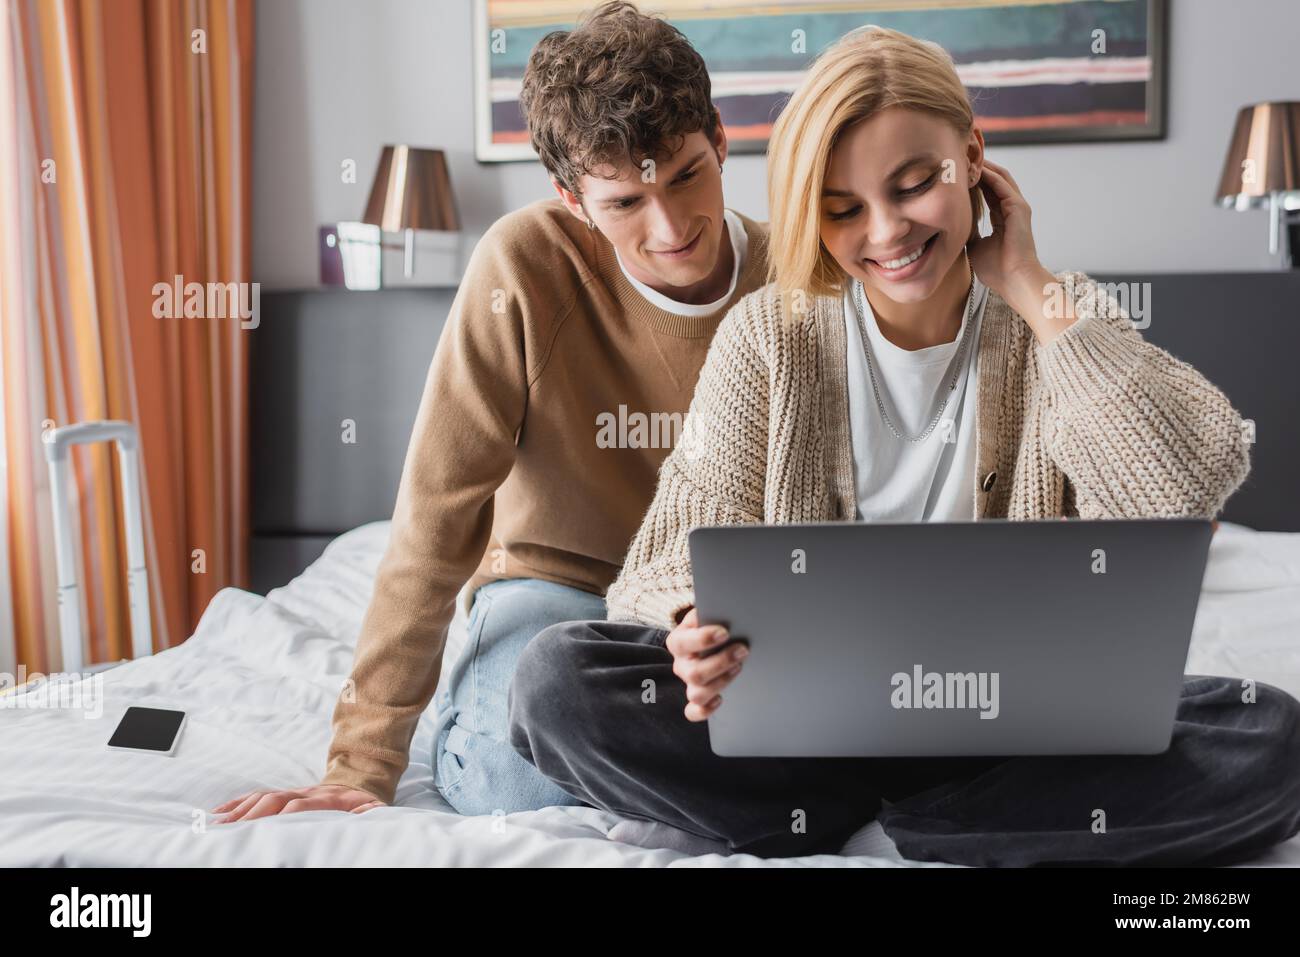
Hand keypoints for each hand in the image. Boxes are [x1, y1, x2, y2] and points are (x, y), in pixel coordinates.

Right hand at [210, 784, 384, 823]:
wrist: (358, 781)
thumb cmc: (364, 804)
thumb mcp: (373, 808)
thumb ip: (370, 812)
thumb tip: (372, 812)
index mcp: (327, 798)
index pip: (302, 805)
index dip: (286, 814)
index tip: (272, 827)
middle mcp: (304, 793)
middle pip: (275, 800)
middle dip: (255, 815)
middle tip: (236, 831)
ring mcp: (291, 792)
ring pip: (262, 798)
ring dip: (240, 811)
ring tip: (220, 826)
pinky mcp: (283, 794)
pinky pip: (256, 796)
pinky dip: (237, 804)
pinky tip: (220, 814)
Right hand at [665, 606, 748, 720]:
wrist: (714, 637)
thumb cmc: (713, 623)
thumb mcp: (708, 612)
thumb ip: (711, 610)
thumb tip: (725, 608)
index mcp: (678, 641)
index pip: (684, 642)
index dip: (703, 639)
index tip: (724, 632)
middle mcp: (681, 664)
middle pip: (694, 672)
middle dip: (721, 662)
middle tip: (743, 650)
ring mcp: (689, 683)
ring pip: (697, 694)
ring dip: (721, 682)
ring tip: (738, 667)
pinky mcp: (697, 698)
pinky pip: (694, 712)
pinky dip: (705, 710)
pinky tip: (720, 700)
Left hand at [967, 160, 1043, 301]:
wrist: (1014, 280)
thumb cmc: (997, 270)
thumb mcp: (975, 247)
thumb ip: (968, 233)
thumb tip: (952, 226)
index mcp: (1003, 219)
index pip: (988, 193)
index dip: (974, 182)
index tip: (957, 174)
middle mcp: (1012, 209)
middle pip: (995, 181)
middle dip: (980, 168)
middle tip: (961, 157)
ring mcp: (1017, 207)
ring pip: (1000, 178)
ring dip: (984, 167)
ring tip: (966, 157)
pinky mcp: (1018, 208)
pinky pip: (1002, 185)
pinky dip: (989, 175)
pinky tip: (974, 168)